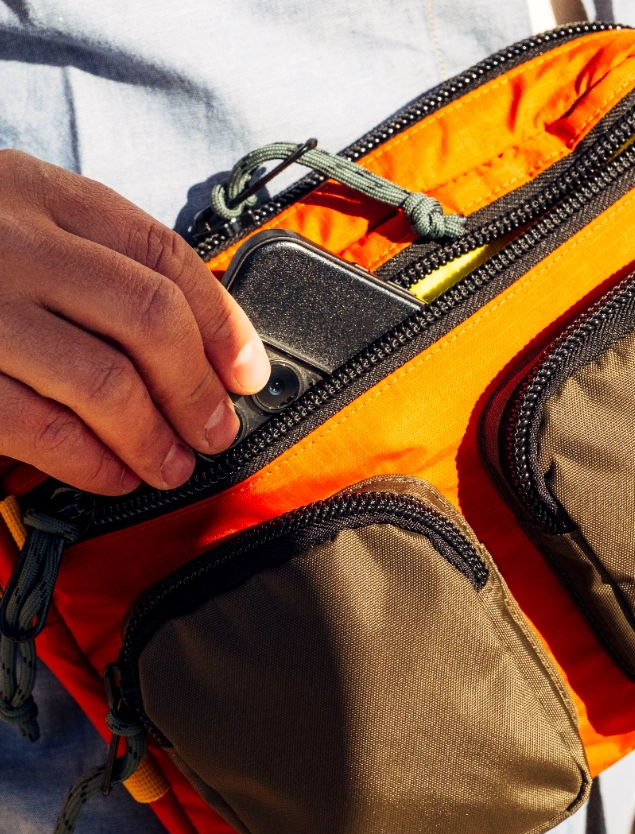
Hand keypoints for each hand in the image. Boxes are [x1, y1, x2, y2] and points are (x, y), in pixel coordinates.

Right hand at [0, 149, 269, 494]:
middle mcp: (12, 241)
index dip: (224, 323)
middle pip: (150, 321)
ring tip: (173, 466)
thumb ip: (96, 258)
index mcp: (40, 193)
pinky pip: (43, 427)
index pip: (164, 256)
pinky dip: (94, 463)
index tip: (248, 373)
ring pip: (105, 382)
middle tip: (216, 432)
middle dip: (197, 390)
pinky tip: (116, 477)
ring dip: (155, 438)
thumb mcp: (18, 217)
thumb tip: (203, 340)